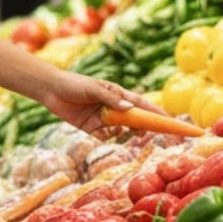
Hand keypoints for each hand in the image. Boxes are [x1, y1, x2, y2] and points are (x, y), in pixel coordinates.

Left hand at [33, 66, 158, 136]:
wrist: (51, 90)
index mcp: (118, 94)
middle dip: (145, 127)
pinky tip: (106, 131)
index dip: (157, 113)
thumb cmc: (74, 84)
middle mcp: (113, 107)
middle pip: (135, 119)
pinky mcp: (92, 128)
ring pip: (122, 130)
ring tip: (128, 132)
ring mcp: (103, 118)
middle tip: (153, 134)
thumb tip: (130, 110)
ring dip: (126, 132)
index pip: (142, 104)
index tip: (172, 120)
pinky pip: (105, 137)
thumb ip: (111, 100)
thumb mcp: (94, 89)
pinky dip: (109, 136)